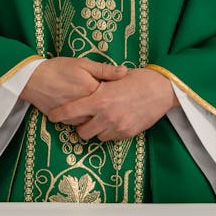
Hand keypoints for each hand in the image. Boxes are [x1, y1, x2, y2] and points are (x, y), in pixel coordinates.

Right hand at [20, 57, 127, 115]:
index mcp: (92, 90)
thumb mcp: (82, 63)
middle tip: (113, 102)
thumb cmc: (58, 68)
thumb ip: (104, 70)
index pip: (112, 97)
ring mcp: (74, 116)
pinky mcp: (65, 121)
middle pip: (104, 113)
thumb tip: (125, 72)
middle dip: (109, 109)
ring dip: (96, 116)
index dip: (117, 94)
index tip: (120, 91)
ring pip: (92, 121)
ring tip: (101, 109)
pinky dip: (83, 119)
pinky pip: (79, 124)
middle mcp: (85, 106)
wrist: (32, 79)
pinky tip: (85, 112)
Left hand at [48, 68, 178, 141]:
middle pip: (82, 132)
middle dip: (80, 126)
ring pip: (97, 137)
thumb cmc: (138, 79)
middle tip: (84, 118)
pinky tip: (114, 121)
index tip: (52, 116)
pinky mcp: (127, 134)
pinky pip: (111, 138)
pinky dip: (109, 132)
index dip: (58, 115)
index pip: (70, 111)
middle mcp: (106, 116)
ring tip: (101, 119)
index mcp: (99, 100)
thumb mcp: (114, 77)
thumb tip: (83, 88)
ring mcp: (117, 127)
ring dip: (96, 130)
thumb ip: (97, 85)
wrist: (162, 90)